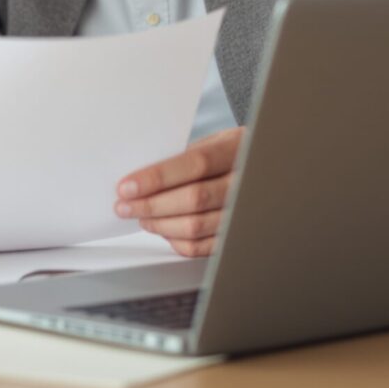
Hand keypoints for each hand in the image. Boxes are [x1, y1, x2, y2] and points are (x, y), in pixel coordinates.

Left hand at [115, 127, 243, 256]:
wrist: (264, 168)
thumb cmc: (232, 153)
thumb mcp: (213, 141)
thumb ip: (183, 156)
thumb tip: (141, 175)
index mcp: (236, 151)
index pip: (195, 164)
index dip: (158, 177)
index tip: (127, 186)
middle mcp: (244, 183)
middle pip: (194, 198)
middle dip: (151, 205)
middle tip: (124, 206)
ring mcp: (243, 212)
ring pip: (196, 226)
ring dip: (160, 225)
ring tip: (141, 218)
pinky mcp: (236, 236)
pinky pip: (203, 247)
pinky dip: (177, 241)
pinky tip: (164, 230)